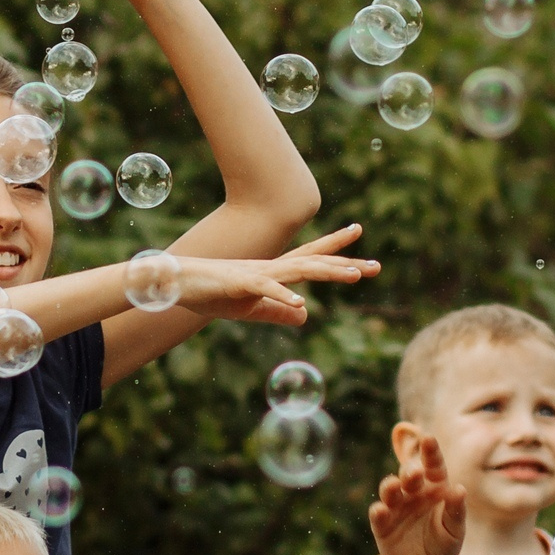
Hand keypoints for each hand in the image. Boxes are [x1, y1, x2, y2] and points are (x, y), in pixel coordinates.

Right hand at [170, 228, 380, 326]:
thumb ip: (278, 311)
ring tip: (355, 276)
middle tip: (376, 266)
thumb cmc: (211, 294)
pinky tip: (302, 302)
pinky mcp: (240, 283)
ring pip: (299, 269)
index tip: (360, 239)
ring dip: (328, 272)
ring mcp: (257, 273)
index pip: (311, 259)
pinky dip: (284, 294)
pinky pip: (266, 289)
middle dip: (346, 262)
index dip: (336, 250)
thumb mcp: (250, 308)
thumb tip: (306, 315)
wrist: (178, 284)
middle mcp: (271, 268)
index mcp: (274, 273)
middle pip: (315, 262)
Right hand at [370, 435, 465, 554]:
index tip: (428, 438)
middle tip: (413, 472)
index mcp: (434, 490)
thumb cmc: (444, 546)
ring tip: (393, 486)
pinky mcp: (382, 526)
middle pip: (409, 477)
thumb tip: (459, 490)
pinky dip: (378, 512)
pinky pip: (378, 515)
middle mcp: (413, 494)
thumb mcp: (455, 531)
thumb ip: (456, 511)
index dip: (431, 453)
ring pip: (390, 491)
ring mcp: (396, 508)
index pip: (433, 467)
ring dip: (390, 486)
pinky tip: (380, 511)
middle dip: (409, 472)